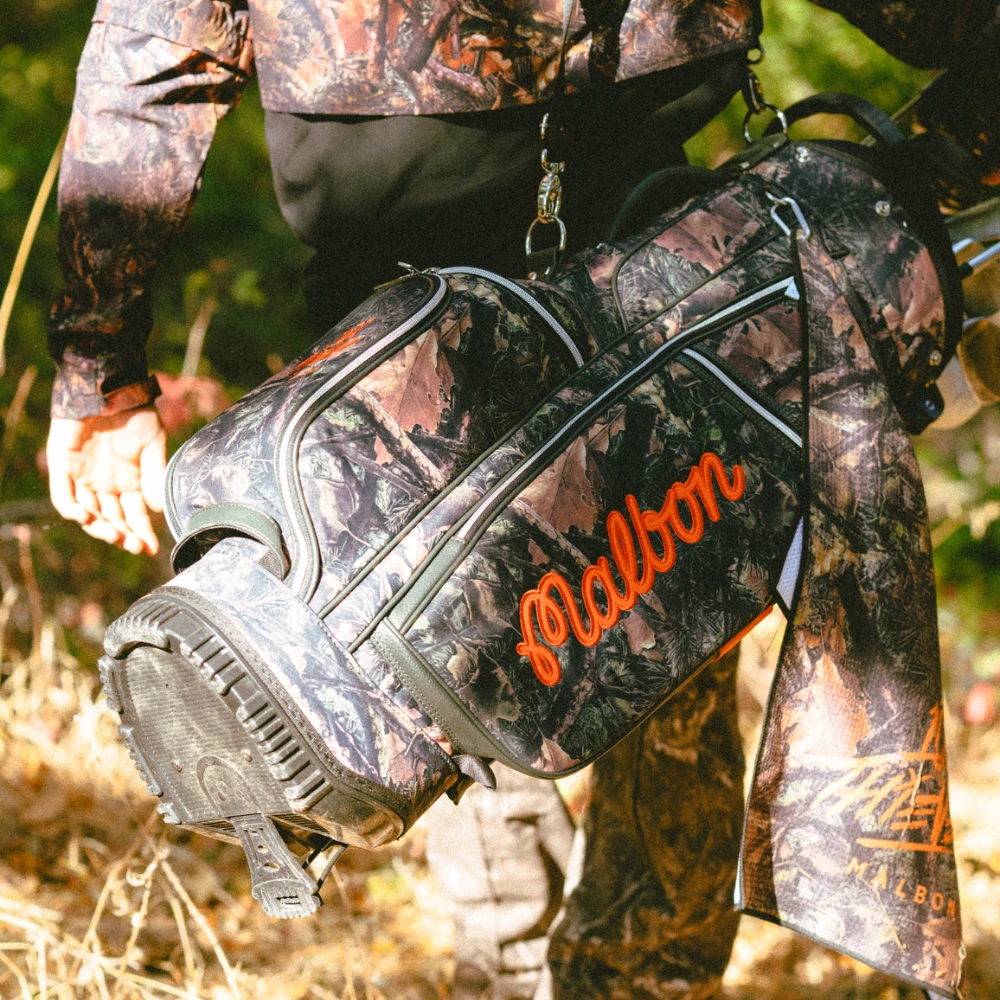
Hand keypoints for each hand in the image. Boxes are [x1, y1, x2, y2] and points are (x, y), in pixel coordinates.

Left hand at [47, 407, 166, 555]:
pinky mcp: (62, 465)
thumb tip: (157, 510)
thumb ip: (154, 476)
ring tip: (113, 535)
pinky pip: (63, 495)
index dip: (143, 533)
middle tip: (134, 546)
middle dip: (124, 535)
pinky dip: (72, 509)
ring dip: (100, 528)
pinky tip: (85, 518)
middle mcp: (107, 483)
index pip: (136, 515)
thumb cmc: (135, 413)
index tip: (152, 549)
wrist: (108, 387)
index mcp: (130, 480)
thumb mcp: (153, 445)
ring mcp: (83, 476)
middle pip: (113, 519)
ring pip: (88, 513)